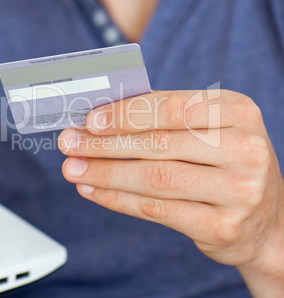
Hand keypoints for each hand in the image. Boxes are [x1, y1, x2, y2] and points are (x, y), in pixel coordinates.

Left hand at [58, 90, 283, 295]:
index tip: (89, 121)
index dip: (124, 114)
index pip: (170, 107)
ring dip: (105, 173)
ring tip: (74, 169)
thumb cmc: (224, 161)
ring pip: (154, 178)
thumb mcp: (206, 128)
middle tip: (70, 144)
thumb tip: (102, 115)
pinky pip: (157, 210)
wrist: (265, 217)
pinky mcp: (223, 226)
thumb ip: (160, 117)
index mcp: (238, 112)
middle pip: (158, 144)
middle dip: (104, 144)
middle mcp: (244, 149)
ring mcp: (238, 191)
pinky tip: (94, 190)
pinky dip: (118, 199)